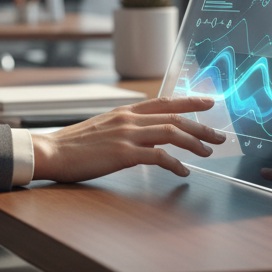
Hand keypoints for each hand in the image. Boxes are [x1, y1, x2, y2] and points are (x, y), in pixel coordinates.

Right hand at [30, 96, 222, 182]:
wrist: (52, 152)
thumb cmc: (74, 144)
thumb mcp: (103, 128)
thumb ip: (127, 129)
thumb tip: (149, 137)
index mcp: (124, 111)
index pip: (164, 101)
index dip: (189, 100)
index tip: (208, 102)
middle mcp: (128, 119)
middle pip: (174, 117)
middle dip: (201, 125)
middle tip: (219, 134)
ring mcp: (126, 135)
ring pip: (171, 133)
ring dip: (194, 142)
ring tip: (208, 152)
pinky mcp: (123, 154)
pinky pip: (158, 157)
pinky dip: (175, 164)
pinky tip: (183, 171)